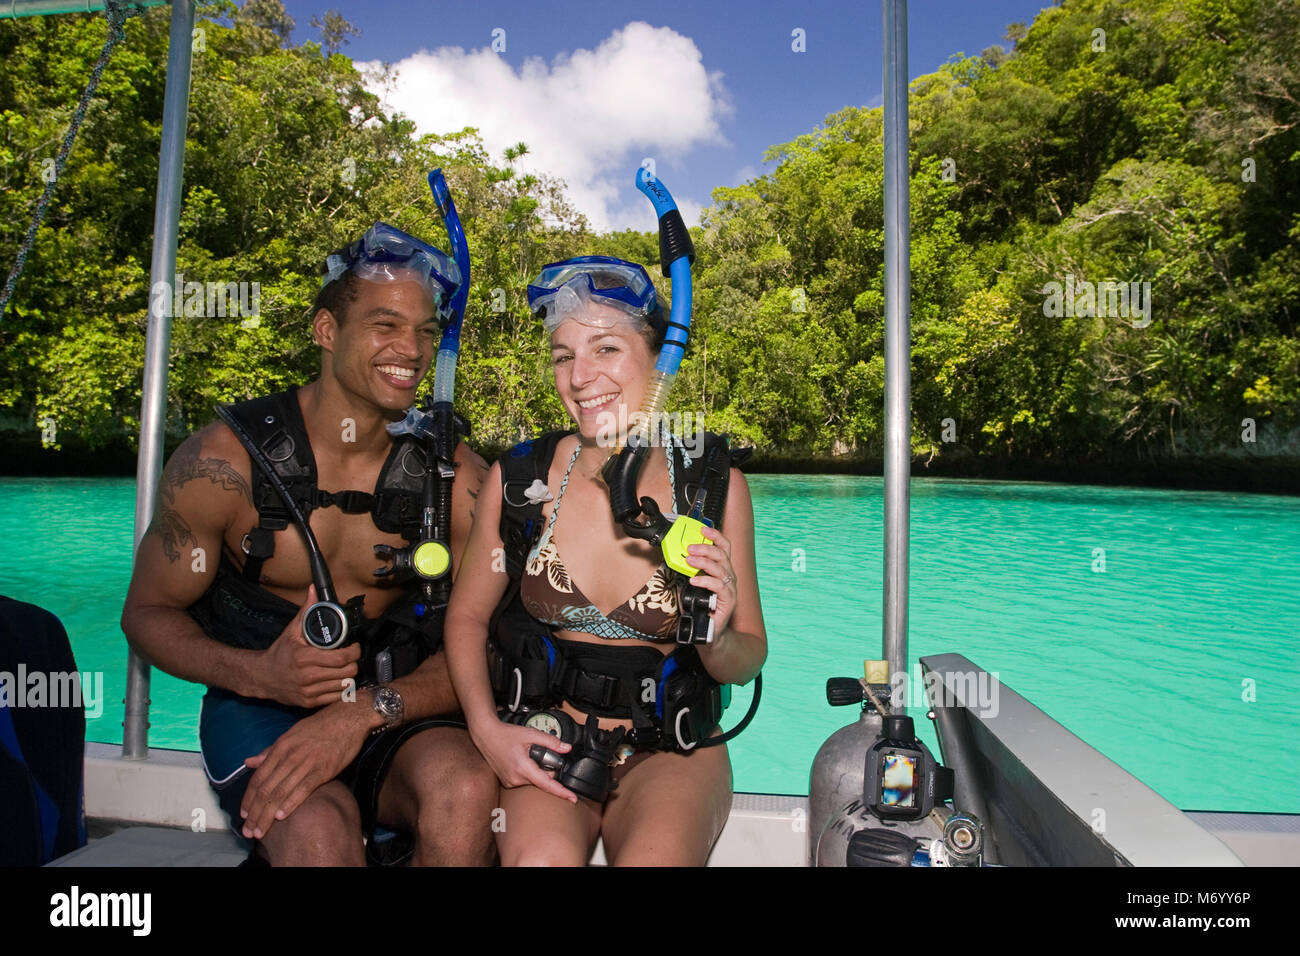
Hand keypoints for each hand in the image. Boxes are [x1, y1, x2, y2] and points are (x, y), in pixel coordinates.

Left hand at [239, 702, 369, 839]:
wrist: (348, 718)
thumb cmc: (319, 726)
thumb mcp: (290, 734)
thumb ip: (269, 751)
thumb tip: (248, 762)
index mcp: (280, 748)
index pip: (258, 778)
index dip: (248, 799)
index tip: (243, 816)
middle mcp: (289, 756)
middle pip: (266, 790)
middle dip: (255, 813)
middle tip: (248, 832)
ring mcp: (306, 763)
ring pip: (280, 793)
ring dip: (267, 815)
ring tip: (260, 832)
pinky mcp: (323, 769)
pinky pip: (303, 789)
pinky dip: (290, 804)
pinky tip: (281, 817)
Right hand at [254, 585, 360, 707]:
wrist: (262, 677)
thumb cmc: (279, 654)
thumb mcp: (291, 631)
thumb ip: (306, 611)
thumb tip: (313, 591)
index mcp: (305, 658)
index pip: (341, 658)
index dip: (354, 652)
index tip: (355, 647)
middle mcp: (307, 677)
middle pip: (347, 673)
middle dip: (353, 663)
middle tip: (351, 657)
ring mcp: (309, 692)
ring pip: (344, 686)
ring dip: (348, 676)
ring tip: (345, 668)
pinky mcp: (309, 703)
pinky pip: (336, 698)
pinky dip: (341, 689)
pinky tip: (338, 680)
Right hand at [469, 717, 577, 803]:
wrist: (487, 736)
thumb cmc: (505, 734)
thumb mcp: (531, 734)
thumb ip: (551, 741)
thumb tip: (566, 748)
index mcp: (523, 768)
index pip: (547, 784)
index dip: (562, 792)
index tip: (572, 798)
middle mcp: (516, 779)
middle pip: (542, 780)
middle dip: (547, 769)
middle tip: (539, 753)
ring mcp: (510, 782)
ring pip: (534, 780)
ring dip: (536, 770)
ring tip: (526, 754)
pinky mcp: (508, 782)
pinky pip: (525, 780)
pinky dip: (529, 772)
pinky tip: (521, 760)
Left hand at [685, 526, 738, 639]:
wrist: (708, 632)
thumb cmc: (701, 608)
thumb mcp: (692, 586)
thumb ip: (689, 572)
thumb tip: (677, 558)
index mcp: (722, 570)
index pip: (723, 548)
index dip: (715, 536)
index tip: (703, 529)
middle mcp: (728, 577)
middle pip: (722, 555)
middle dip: (706, 547)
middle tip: (690, 547)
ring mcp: (730, 588)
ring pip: (721, 568)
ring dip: (704, 561)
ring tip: (690, 560)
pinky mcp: (728, 601)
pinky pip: (719, 586)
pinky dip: (706, 581)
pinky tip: (694, 580)